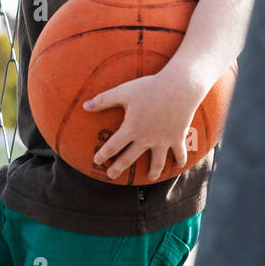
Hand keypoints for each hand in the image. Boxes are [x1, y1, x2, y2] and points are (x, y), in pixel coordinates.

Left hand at [83, 68, 202, 180]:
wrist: (179, 87)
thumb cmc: (149, 87)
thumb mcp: (124, 91)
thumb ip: (103, 100)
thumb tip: (84, 106)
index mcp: (131, 128)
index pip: (112, 147)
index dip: (102, 155)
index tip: (96, 161)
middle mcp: (146, 138)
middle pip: (129, 159)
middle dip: (118, 168)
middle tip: (111, 176)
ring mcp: (163, 140)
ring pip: (157, 163)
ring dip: (153, 172)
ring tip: (150, 178)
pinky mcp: (178, 138)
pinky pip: (179, 153)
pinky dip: (180, 160)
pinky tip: (178, 165)